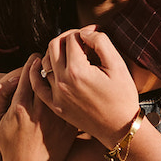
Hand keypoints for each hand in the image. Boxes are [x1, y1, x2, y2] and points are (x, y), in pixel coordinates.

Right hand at [0, 55, 78, 160]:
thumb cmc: (9, 144)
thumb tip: (9, 78)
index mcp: (20, 107)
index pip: (27, 73)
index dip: (32, 61)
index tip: (35, 58)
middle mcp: (39, 111)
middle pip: (47, 77)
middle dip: (49, 64)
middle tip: (51, 58)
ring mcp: (56, 120)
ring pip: (62, 87)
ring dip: (63, 76)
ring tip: (62, 70)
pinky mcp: (68, 127)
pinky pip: (74, 103)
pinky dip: (74, 93)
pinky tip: (72, 89)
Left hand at [32, 26, 139, 145]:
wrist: (120, 128)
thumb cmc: (122, 96)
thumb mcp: (117, 65)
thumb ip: (101, 42)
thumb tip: (86, 32)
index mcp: (78, 70)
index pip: (72, 38)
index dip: (84, 32)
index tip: (93, 35)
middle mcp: (63, 82)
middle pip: (54, 46)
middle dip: (67, 38)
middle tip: (81, 41)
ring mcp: (57, 95)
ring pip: (44, 62)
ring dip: (55, 53)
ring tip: (70, 53)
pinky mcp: (55, 106)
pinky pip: (38, 84)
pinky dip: (37, 72)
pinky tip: (42, 65)